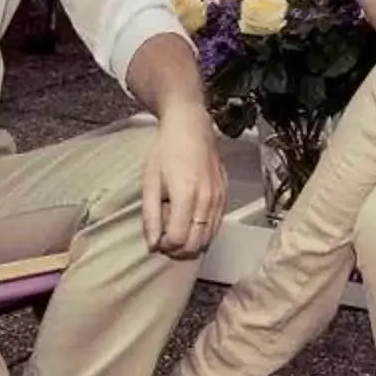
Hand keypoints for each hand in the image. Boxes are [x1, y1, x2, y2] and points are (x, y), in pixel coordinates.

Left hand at [141, 105, 226, 257]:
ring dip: (192, 243)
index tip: (157, 238)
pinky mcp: (225, 195)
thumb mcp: (150, 182)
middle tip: (166, 240)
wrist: (190, 126)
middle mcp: (207, 199)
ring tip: (177, 230)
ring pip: (209, 238)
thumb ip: (150, 216)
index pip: (178, 239)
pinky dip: (204, 232)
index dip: (165, 245)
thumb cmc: (166, 150)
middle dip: (179, 250)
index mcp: (186, 195)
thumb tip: (152, 243)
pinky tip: (191, 222)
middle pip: (196, 244)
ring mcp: (219, 198)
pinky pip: (217, 225)